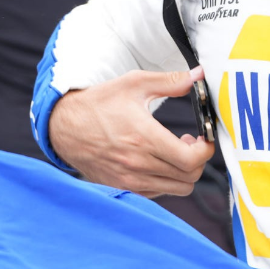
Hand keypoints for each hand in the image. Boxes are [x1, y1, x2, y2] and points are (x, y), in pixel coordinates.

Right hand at [48, 66, 214, 196]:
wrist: (64, 126)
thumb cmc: (100, 103)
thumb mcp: (134, 84)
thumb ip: (170, 81)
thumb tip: (198, 75)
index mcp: (144, 138)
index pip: (190, 160)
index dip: (205, 150)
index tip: (203, 138)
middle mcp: (138, 164)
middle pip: (188, 177)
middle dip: (197, 159)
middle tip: (189, 141)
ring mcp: (129, 180)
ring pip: (176, 189)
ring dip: (183, 172)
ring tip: (173, 151)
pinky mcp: (122, 188)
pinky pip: (158, 193)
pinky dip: (166, 180)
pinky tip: (157, 161)